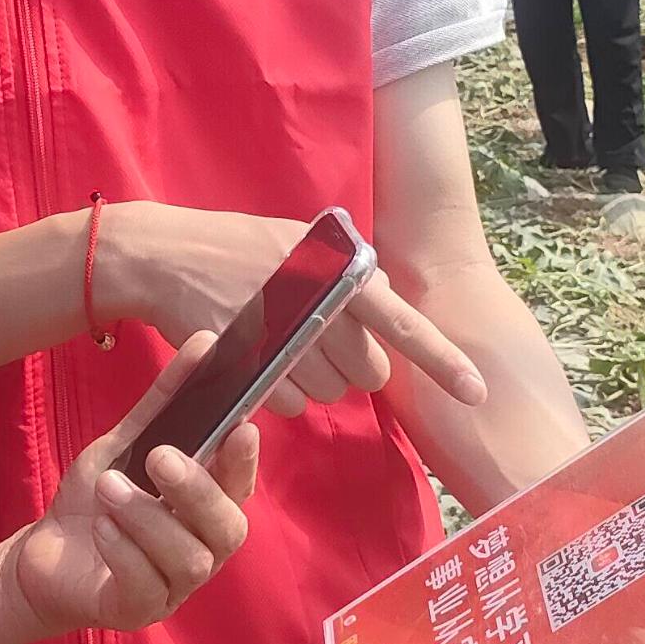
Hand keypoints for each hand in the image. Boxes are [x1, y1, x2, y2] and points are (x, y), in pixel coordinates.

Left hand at [3, 336, 264, 636]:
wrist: (41, 555)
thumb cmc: (94, 502)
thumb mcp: (123, 445)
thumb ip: (162, 403)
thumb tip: (203, 342)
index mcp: (207, 508)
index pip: (241, 485)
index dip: (245, 461)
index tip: (241, 427)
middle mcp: (203, 549)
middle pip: (227, 527)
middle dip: (196, 490)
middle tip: (158, 457)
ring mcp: (175, 586)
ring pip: (190, 559)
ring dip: (149, 518)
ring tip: (109, 489)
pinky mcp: (140, 612)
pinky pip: (147, 587)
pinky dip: (126, 553)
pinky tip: (102, 530)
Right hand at [99, 204, 488, 416]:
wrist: (166, 256)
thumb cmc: (238, 246)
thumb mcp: (300, 241)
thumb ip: (347, 272)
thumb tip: (389, 301)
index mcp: (336, 273)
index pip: (402, 323)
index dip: (443, 361)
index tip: (478, 393)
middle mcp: (316, 308)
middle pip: (366, 373)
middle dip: (353, 366)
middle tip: (321, 339)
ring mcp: (283, 340)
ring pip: (328, 391)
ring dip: (313, 378)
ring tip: (281, 341)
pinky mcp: (251, 368)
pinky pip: (289, 402)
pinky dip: (280, 390)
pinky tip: (259, 358)